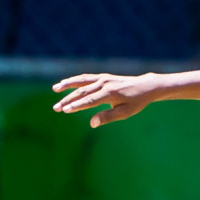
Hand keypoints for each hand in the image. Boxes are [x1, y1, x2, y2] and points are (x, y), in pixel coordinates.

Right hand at [52, 73, 168, 126]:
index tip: (66, 110)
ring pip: (82, 81)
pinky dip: (74, 80)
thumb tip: (92, 123)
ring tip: (55, 89)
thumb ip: (108, 117)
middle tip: (56, 108)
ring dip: (67, 85)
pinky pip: (86, 78)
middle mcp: (105, 83)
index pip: (90, 100)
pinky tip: (64, 83)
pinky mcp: (103, 76)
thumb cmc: (136, 102)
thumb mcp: (125, 112)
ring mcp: (103, 78)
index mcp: (111, 93)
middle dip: (68, 100)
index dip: (77, 106)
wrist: (145, 86)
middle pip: (83, 92)